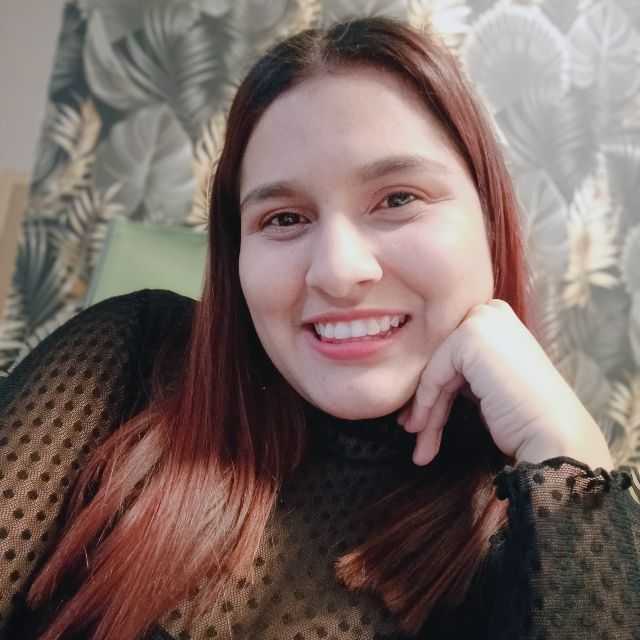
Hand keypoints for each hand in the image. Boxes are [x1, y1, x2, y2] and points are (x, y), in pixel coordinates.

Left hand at [397, 299, 612, 469]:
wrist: (553, 434)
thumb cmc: (524, 416)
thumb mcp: (485, 383)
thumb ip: (459, 371)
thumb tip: (418, 383)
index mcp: (496, 318)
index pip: (451, 354)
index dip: (434, 390)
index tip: (419, 422)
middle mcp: (490, 311)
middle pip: (441, 361)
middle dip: (426, 402)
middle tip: (411, 431)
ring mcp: (482, 320)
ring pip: (434, 370)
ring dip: (425, 411)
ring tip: (419, 448)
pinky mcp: (471, 335)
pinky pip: (433, 374)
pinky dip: (425, 403)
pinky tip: (421, 429)